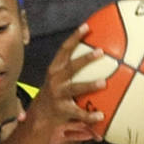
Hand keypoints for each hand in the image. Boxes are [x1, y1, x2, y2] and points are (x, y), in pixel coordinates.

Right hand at [33, 24, 105, 139]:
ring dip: (90, 85)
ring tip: (104, 83)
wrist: (39, 116)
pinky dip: (90, 115)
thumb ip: (72, 67)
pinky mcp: (63, 111)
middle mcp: (55, 81)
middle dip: (85, 59)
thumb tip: (97, 53)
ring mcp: (58, 96)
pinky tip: (101, 116)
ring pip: (75, 88)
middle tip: (100, 52)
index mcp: (55, 69)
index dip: (75, 37)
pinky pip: (79, 113)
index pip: (64, 49)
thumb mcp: (59, 78)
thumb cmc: (55, 93)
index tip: (87, 27)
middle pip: (71, 67)